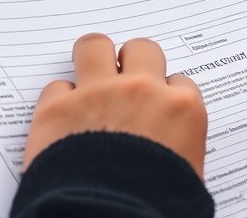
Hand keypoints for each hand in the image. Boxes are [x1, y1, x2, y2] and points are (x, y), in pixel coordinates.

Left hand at [22, 34, 207, 176]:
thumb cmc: (158, 207)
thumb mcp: (190, 176)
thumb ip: (183, 146)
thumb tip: (174, 149)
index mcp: (182, 107)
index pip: (178, 80)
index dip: (164, 94)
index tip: (156, 107)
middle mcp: (142, 90)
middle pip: (142, 49)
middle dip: (132, 63)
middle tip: (123, 83)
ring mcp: (98, 93)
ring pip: (94, 45)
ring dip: (92, 58)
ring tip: (88, 74)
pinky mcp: (57, 108)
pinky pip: (56, 86)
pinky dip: (58, 100)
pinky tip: (61, 118)